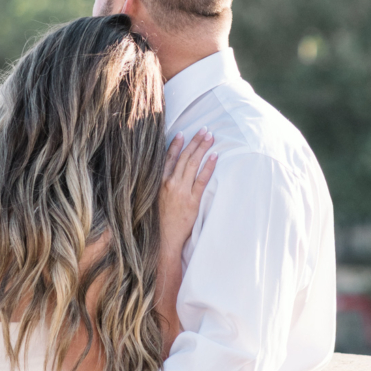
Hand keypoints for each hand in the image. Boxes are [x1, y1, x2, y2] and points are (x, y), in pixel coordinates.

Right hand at [159, 129, 215, 255]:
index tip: (182, 133)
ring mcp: (181, 191)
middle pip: (184, 157)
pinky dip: (209, 166)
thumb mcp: (154, 199)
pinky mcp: (192, 200)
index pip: (168, 158)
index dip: (175, 144)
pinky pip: (202, 179)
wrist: (163, 240)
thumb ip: (161, 185)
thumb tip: (169, 174)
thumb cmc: (159, 221)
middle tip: (204, 130)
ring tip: (211, 137)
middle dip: (195, 142)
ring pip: (193, 164)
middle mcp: (170, 184)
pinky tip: (215, 157)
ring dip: (203, 148)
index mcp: (159, 182)